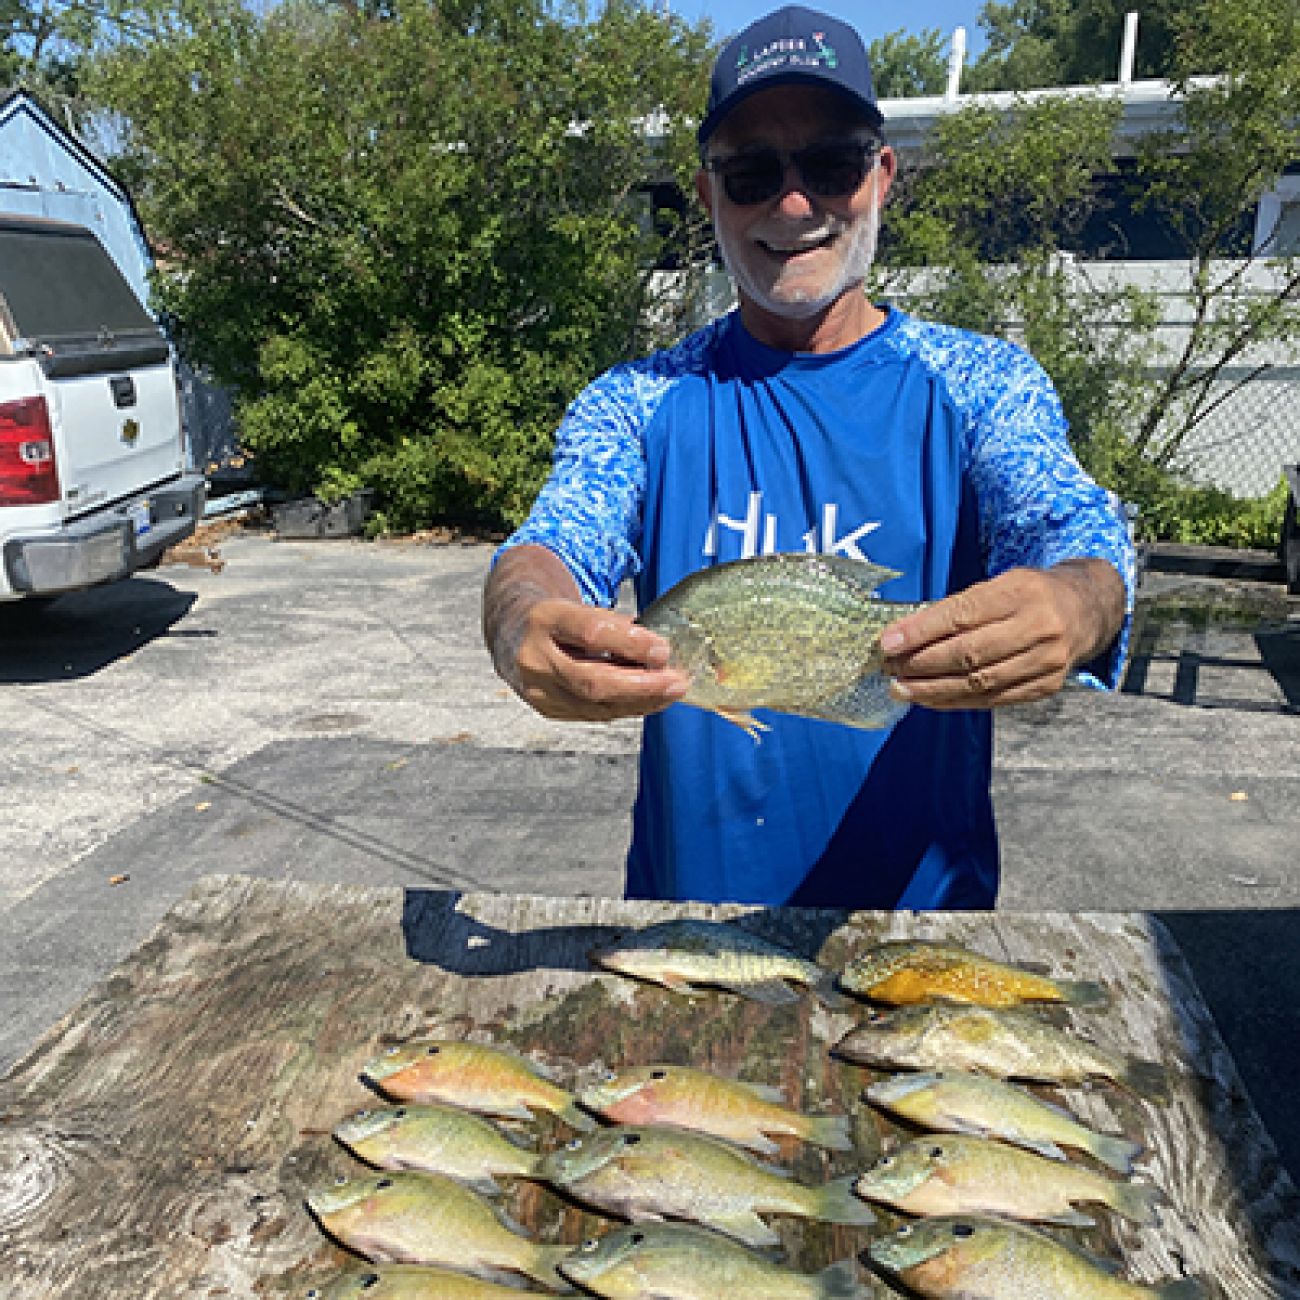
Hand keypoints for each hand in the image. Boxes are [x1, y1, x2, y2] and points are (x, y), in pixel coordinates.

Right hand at [497, 596, 690, 723]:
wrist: (513, 633)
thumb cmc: (559, 619)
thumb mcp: (581, 608)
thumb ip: (615, 626)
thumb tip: (658, 651)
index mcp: (544, 618)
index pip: (589, 633)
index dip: (630, 643)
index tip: (663, 650)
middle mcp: (534, 656)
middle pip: (591, 681)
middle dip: (640, 686)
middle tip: (676, 682)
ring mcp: (536, 688)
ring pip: (595, 704)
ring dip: (640, 701)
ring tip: (671, 692)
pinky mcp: (545, 708)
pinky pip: (593, 714)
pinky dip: (626, 708)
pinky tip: (649, 701)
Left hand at [879, 561, 1124, 710]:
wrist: (1085, 610)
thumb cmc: (1028, 595)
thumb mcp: (997, 585)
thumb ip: (955, 608)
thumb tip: (903, 635)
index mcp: (1021, 592)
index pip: (962, 614)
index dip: (921, 631)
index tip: (887, 643)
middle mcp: (1038, 627)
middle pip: (969, 652)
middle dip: (921, 664)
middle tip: (890, 668)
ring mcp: (1046, 660)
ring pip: (979, 682)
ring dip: (933, 689)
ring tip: (902, 688)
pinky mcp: (1045, 686)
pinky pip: (993, 699)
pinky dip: (955, 701)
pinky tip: (930, 699)